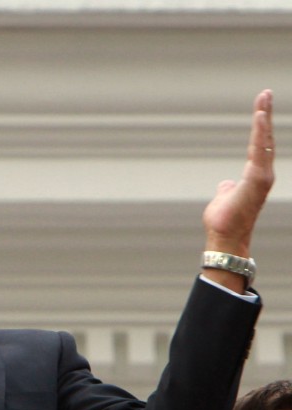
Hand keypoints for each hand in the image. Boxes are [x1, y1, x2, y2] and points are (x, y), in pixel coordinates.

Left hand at [201, 89, 274, 285]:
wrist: (224, 236)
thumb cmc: (224, 220)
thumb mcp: (225, 197)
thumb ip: (228, 188)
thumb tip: (226, 184)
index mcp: (255, 175)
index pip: (259, 145)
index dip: (260, 126)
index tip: (261, 106)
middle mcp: (263, 174)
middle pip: (264, 139)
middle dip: (265, 115)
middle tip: (265, 93)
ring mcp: (261, 177)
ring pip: (263, 142)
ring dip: (263, 120)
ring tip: (263, 100)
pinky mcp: (257, 180)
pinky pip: (259, 151)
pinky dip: (260, 133)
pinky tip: (260, 118)